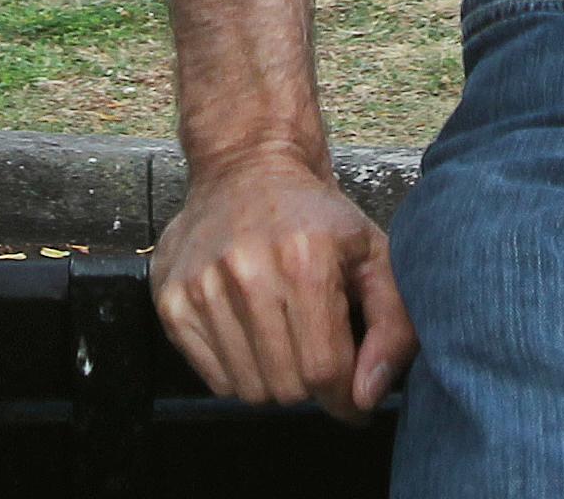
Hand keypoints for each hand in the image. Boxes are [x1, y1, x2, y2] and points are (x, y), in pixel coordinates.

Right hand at [151, 149, 411, 419]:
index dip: (345, 397)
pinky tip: (252, 336)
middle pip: (286, 387)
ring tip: (284, 343)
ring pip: (248, 390)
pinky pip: (214, 378)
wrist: (247, 166)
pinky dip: (239, 372)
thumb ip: (393, 327)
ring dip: (274, 381)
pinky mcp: (170, 300)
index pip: (324, 371)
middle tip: (316, 355)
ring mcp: (202, 287)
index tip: (351, 393)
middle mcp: (246, 273)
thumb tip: (367, 396)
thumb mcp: (375, 256)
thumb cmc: (318, 218)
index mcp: (304, 261)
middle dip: (311, 386)